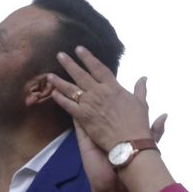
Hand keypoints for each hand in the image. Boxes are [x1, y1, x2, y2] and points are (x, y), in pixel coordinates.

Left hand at [48, 47, 165, 162]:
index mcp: (113, 87)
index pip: (98, 68)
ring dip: (59, 80)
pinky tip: (52, 93)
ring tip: (49, 74)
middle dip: (70, 64)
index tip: (79, 49)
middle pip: (81, 75)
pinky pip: (68, 105)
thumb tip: (143, 77)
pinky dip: (60, 99)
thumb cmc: (137, 124)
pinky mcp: (83, 116)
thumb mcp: (142, 103)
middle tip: (60, 55)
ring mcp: (90, 104)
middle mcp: (99, 92)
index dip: (88, 58)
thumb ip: (140, 89)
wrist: (129, 142)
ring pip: (71, 89)